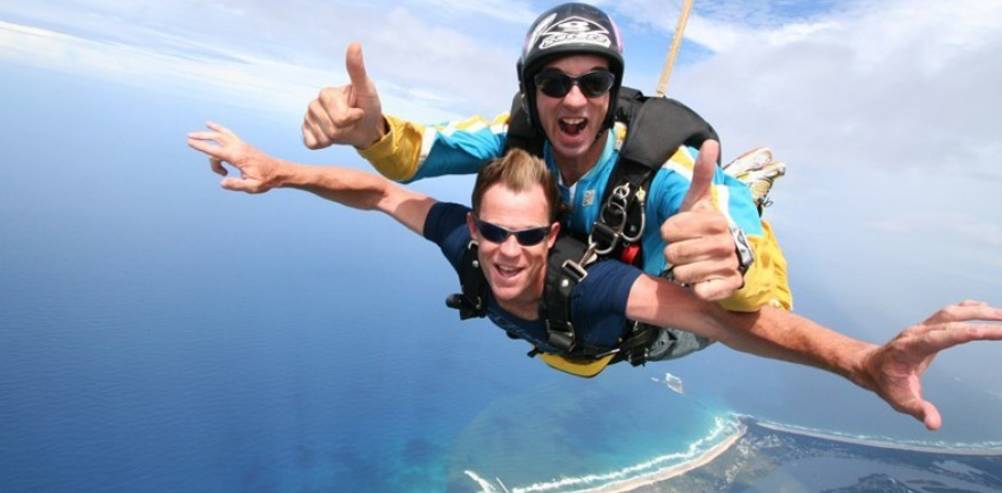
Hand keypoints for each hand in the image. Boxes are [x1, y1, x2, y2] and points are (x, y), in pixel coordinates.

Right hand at [187, 122, 279, 192]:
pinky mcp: (244, 145)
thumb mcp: (252, 187)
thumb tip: (221, 183)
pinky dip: (219, 130)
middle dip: (202, 138)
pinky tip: (213, 126)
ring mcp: (242, 145)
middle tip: (189, 137)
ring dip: (209, 133)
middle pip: (216, 138)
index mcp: (238, 157)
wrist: (279, 171)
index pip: (215, 151)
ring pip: (222, 134)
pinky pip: (228, 134)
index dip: (201, 146)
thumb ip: (236, 185)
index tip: (190, 142)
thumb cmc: (266, 180)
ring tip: (195, 133)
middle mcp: (239, 148)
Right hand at [302, 42, 384, 149]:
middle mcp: (313, 104)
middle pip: (332, 129)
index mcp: (326, 93)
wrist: (365, 127)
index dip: (354, 118)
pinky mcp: (306, 132)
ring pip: (323, 138)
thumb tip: (354, 43)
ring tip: (343, 128)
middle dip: (346, 130)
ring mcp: (308, 119)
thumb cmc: (367, 106)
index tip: (359, 112)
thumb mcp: (366, 88)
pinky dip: (324, 144)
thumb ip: (357, 69)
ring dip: (337, 138)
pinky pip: (312, 144)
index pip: (341, 117)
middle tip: (352, 122)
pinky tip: (331, 136)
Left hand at [661, 140, 743, 300]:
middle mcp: (726, 243)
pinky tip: (702, 281)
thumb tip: (709, 142)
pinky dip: (695, 288)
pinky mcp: (728, 287)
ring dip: (682, 271)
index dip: (668, 232)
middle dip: (673, 253)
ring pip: (682, 273)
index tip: (679, 232)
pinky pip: (699, 291)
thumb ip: (701, 175)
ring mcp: (729, 266)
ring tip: (693, 264)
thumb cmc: (704, 230)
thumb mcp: (699, 202)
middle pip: (673, 252)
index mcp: (716, 220)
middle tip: (685, 250)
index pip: (669, 229)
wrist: (724, 261)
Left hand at [859, 300, 1001, 429]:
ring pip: (951, 313)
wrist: (868, 366)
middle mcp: (917, 332)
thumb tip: (934, 424)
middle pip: (952, 320)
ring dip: (977, 311)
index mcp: (911, 348)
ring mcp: (921, 327)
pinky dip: (967, 309)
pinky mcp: (926, 328)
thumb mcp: (900, 401)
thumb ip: (918, 411)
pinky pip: (947, 313)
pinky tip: (983, 308)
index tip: (997, 331)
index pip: (944, 336)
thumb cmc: (886, 384)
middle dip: (982, 320)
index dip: (970, 332)